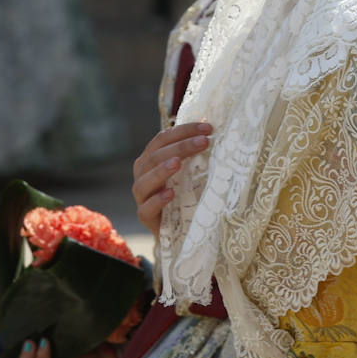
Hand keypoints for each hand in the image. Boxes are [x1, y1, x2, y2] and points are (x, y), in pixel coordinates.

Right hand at [131, 122, 211, 239]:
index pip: (163, 138)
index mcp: (151, 159)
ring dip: (161, 170)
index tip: (208, 128)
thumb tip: (214, 134)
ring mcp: (142, 196)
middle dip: (180, 146)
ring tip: (178, 163)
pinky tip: (170, 194)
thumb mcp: (190, 173)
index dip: (184, 131)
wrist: (178, 229)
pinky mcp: (145, 216)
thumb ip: (194, 156)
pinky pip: (146, 208)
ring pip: (145, 181)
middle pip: (155, 156)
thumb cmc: (184, 195)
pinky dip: (157, 200)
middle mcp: (143, 174)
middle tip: (204, 142)